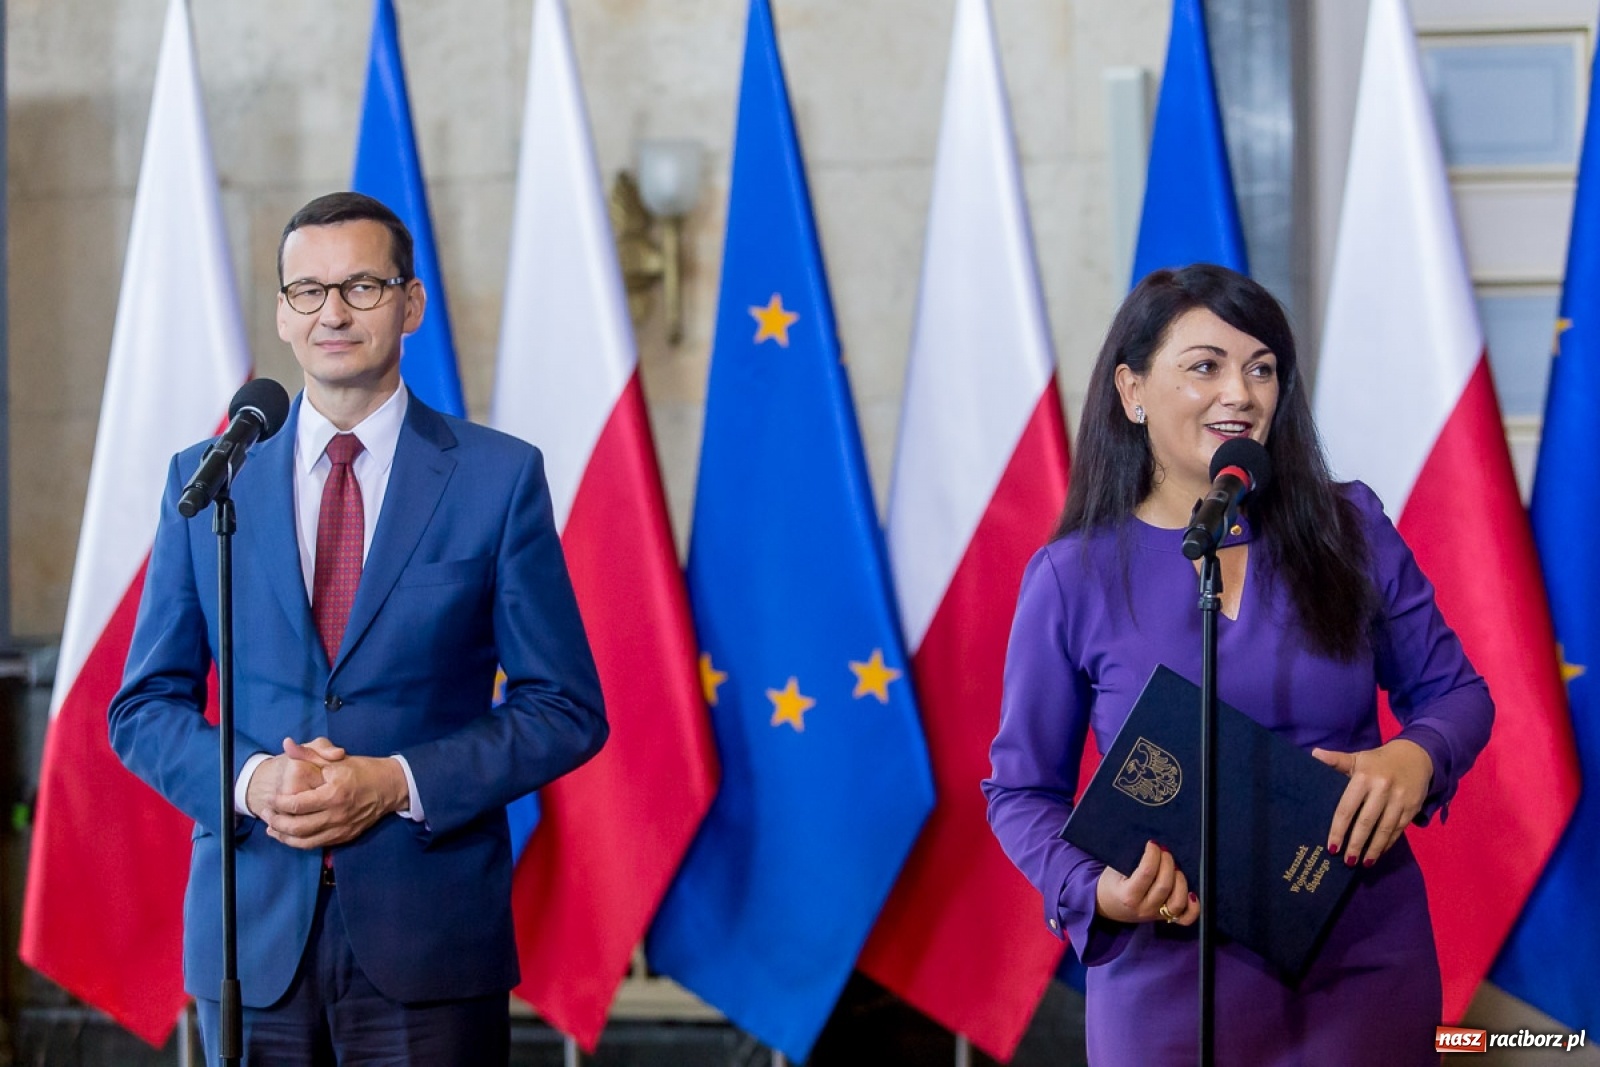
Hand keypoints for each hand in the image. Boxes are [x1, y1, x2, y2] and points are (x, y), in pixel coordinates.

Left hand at [259, 738, 408, 849]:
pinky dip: (299, 843)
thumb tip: (286, 744)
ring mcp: (341, 829)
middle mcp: (337, 815)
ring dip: (284, 837)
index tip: (271, 798)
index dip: (279, 803)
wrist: (390, 786)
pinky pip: (317, 845)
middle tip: (267, 814)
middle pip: (297, 827)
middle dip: (277, 823)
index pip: (297, 805)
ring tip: (272, 828)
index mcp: (333, 794)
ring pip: (305, 841)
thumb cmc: (362, 770)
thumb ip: (308, 753)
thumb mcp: (334, 759)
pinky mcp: (345, 837)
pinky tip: (289, 836)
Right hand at [1095, 840, 1198, 926]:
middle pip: (1164, 885)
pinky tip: (1192, 894)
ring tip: (1175, 867)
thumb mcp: (1114, 870)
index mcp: (1128, 895)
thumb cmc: (1111, 883)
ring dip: (1180, 880)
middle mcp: (1143, 908)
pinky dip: (1193, 908)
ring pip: (1177, 901)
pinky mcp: (1165, 918)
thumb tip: (1154, 846)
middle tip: (1164, 851)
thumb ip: (1131, 860)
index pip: (1146, 873)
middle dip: (1167, 862)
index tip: (1152, 843)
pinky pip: (1185, 919)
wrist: (1107, 906)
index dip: (1153, 855)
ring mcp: (1155, 915)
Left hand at [1312, 738, 1433, 866]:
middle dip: (1356, 844)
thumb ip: (1336, 760)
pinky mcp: (1412, 808)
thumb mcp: (1357, 758)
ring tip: (1363, 863)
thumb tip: (1314, 755)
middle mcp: (1382, 789)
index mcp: (1364, 777)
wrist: (1415, 757)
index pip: (1347, 808)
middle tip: (1347, 861)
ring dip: (1373, 849)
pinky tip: (1378, 852)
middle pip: (1366, 822)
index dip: (1338, 829)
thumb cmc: (1377, 762)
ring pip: (1384, 829)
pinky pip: (1398, 829)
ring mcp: (1399, 800)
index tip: (1332, 847)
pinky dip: (1388, 843)